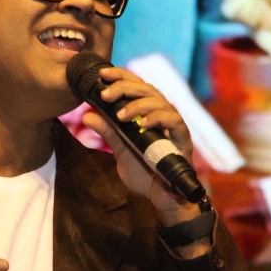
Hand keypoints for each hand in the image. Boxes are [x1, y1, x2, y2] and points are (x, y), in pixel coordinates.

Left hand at [80, 65, 201, 224]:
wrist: (161, 196)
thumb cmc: (145, 171)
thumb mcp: (121, 150)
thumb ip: (108, 132)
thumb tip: (87, 115)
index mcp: (147, 112)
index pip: (136, 86)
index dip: (121, 76)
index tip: (102, 74)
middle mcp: (161, 114)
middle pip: (146, 88)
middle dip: (125, 87)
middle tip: (106, 93)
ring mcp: (173, 124)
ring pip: (159, 100)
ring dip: (138, 104)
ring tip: (121, 115)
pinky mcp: (182, 136)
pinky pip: (173, 119)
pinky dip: (157, 118)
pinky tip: (143, 124)